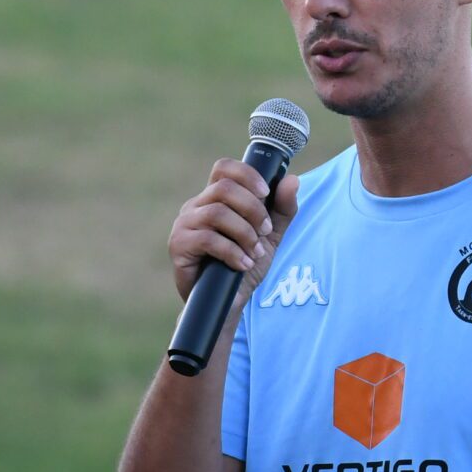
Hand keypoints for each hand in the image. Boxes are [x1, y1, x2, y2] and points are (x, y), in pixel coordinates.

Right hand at [168, 162, 301, 300]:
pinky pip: (207, 239)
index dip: (246, 174)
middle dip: (253, 209)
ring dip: (244, 233)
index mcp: (214, 198)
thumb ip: (281, 209)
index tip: (266, 193)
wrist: (229, 303)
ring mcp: (184, 225)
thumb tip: (292, 180)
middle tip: (265, 231)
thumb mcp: (270, 236)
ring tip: (255, 252)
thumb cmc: (245, 265)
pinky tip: (243, 264)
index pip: (224, 168)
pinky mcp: (178, 246)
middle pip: (224, 188)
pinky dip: (232, 252)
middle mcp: (196, 206)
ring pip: (217, 213)